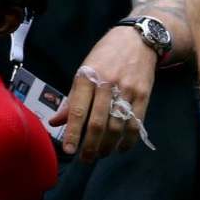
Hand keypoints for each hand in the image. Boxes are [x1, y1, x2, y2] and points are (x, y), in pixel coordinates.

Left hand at [57, 26, 157, 160]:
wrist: (136, 41)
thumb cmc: (104, 56)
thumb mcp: (83, 70)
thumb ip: (72, 98)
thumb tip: (56, 122)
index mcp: (86, 76)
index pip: (78, 110)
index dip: (73, 132)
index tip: (68, 149)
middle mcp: (106, 84)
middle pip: (97, 122)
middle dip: (90, 145)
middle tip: (84, 159)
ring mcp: (127, 90)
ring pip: (117, 126)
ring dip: (107, 145)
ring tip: (100, 154)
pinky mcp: (144, 95)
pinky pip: (136, 123)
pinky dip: (128, 140)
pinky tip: (120, 148)